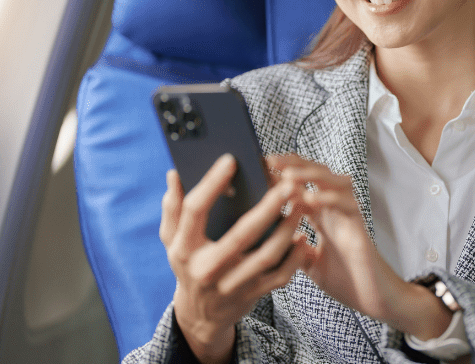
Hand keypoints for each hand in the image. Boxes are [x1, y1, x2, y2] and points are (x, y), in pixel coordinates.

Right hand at [161, 154, 313, 363]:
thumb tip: (175, 173)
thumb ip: (172, 207)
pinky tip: (302, 237)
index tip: (231, 159)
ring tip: (301, 205)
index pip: (195, 210)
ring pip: (267, 256)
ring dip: (287, 229)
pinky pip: (279, 276)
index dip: (212, 183)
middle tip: (287, 184)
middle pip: (241, 234)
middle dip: (267, 208)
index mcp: (183, 248)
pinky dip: (294, 257)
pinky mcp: (252, 295)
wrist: (199, 315)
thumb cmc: (188, 264)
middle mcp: (207, 268)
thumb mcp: (171, 239)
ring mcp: (231, 285)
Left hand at [267, 155, 452, 339]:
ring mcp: (349, 217)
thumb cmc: (347, 281)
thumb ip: (294, 248)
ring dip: (311, 175)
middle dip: (294, 164)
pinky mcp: (360, 228)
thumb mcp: (310, 264)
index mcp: (322, 217)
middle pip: (317, 175)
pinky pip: (348, 205)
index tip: (260, 168)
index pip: (302, 185)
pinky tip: (310, 198)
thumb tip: (272, 238)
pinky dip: (329, 198)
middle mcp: (335, 212)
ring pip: (334, 181)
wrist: (375, 300)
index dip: (282, 175)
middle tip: (270, 160)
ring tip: (288, 174)